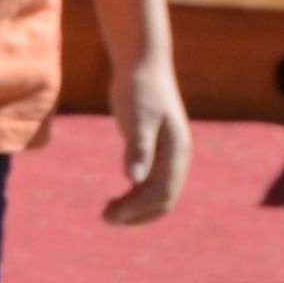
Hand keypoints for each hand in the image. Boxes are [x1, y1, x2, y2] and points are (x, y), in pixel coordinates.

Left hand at [104, 60, 193, 225]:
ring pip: (156, 194)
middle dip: (137, 214)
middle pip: (163, 200)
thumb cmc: (138, 88)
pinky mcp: (156, 151)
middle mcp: (177, 156)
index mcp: (177, 151)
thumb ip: (137, 148)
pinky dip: (134, 196)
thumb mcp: (136, 118)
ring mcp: (168, 155)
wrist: (142, 64)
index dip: (139, 209)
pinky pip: (150, 184)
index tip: (112, 215)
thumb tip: (134, 180)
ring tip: (107, 212)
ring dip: (135, 208)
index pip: (163, 193)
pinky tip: (116, 199)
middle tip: (105, 217)